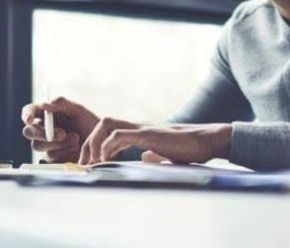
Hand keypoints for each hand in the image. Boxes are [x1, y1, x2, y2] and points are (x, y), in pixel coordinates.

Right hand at [21, 97, 98, 162]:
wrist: (101, 143)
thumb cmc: (88, 123)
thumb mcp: (78, 110)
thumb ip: (62, 103)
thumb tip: (44, 104)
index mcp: (46, 114)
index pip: (29, 112)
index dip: (26, 114)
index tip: (30, 118)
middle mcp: (42, 129)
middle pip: (28, 132)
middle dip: (42, 133)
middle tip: (62, 134)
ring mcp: (46, 145)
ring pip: (38, 145)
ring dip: (58, 143)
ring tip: (76, 139)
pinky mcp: (52, 158)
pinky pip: (49, 157)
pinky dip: (63, 151)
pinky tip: (76, 147)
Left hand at [78, 118, 232, 165]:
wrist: (206, 141)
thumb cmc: (189, 149)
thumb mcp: (166, 154)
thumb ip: (153, 155)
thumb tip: (145, 158)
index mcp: (140, 133)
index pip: (109, 131)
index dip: (95, 146)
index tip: (89, 166)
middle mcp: (138, 127)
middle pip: (103, 123)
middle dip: (87, 144)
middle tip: (83, 166)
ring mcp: (142, 129)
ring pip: (106, 124)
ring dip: (94, 142)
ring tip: (92, 162)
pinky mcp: (147, 134)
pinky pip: (119, 134)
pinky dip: (107, 146)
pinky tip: (106, 160)